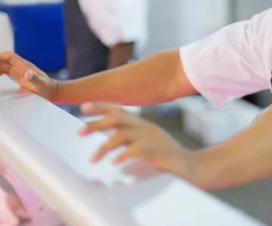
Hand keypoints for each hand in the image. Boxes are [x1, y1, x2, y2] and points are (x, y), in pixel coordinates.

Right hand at [0, 52, 57, 100]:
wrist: (52, 92)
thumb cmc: (47, 89)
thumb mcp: (41, 85)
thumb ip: (35, 79)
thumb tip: (27, 73)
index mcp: (25, 66)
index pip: (10, 56)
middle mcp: (21, 67)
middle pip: (3, 61)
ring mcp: (19, 71)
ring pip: (2, 66)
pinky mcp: (18, 76)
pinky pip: (5, 71)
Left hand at [79, 103, 205, 186]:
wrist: (193, 166)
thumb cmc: (169, 156)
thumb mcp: (149, 141)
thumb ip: (133, 138)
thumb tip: (111, 139)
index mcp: (143, 124)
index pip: (120, 110)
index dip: (102, 107)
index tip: (83, 107)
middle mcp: (146, 127)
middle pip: (117, 119)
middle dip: (96, 124)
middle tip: (78, 131)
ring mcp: (152, 138)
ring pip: (122, 135)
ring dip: (104, 146)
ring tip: (92, 159)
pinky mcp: (156, 151)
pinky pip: (136, 150)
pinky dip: (123, 155)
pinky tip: (115, 163)